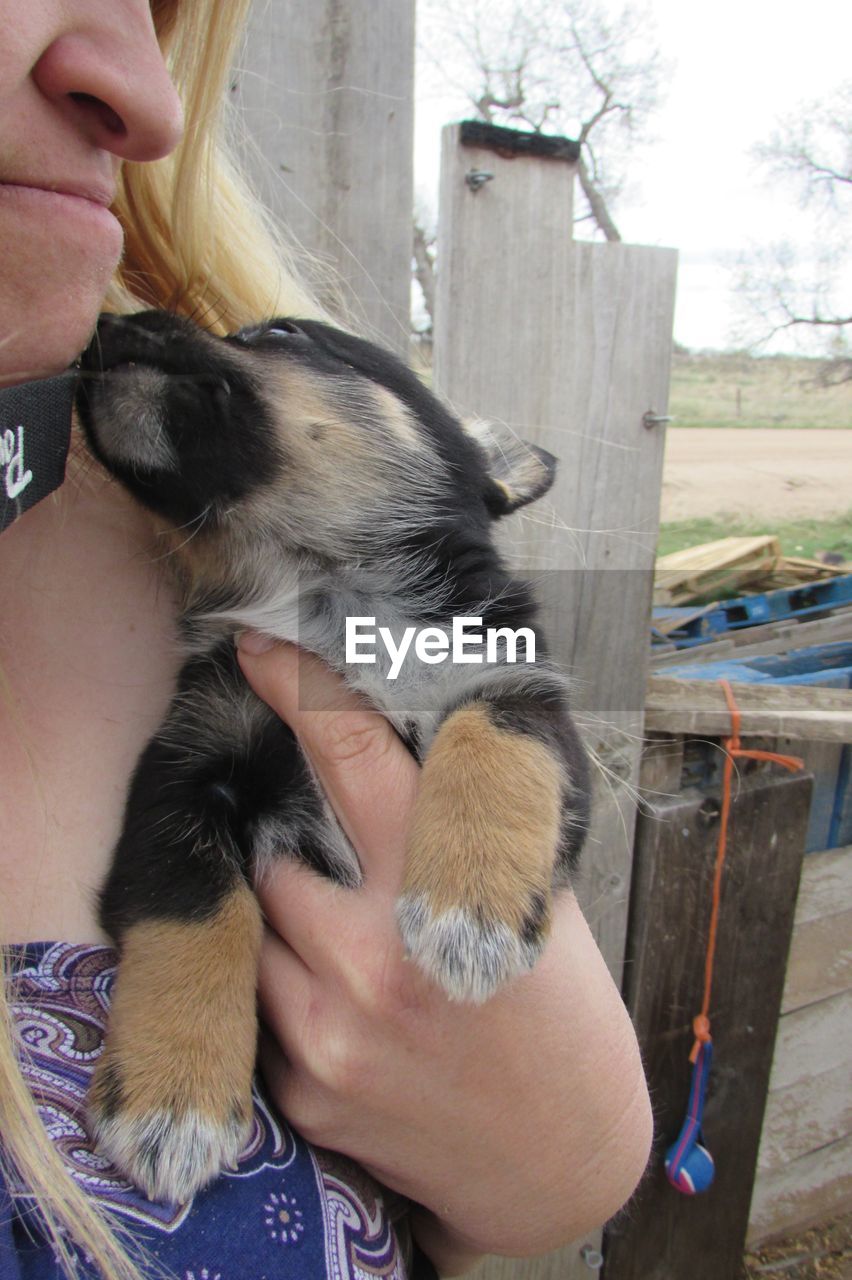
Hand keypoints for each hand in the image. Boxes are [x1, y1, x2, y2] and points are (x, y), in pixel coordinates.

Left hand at [237, 637, 651, 1273]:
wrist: (561, 1158)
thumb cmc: (557, 1013)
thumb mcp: (531, 902)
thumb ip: (465, 832)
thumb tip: (403, 741)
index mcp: (440, 888)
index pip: (354, 755)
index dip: (299, 685)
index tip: (257, 646)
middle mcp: (373, 956)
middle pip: (278, 854)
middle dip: (302, 854)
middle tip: (350, 879)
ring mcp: (330, 1030)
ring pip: (258, 930)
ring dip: (291, 927)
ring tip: (357, 955)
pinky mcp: (304, 1090)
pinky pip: (260, 1007)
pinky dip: (291, 994)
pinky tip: (353, 1015)